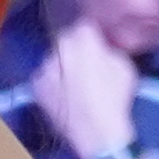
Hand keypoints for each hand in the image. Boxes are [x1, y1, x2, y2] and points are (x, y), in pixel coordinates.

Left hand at [40, 15, 137, 158]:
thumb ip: (108, 49)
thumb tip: (101, 46)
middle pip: (66, 43)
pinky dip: (53, 83)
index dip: (92, 36)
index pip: (84, 27)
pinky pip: (45, 79)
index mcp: (80, 39)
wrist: (95, 132)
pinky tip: (65, 95)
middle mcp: (57, 49)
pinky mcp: (35, 88)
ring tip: (75, 84)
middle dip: (75, 50)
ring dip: (62, 67)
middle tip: (87, 65)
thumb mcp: (123, 65)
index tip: (98, 45)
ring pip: (54, 61)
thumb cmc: (115, 96)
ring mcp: (42, 69)